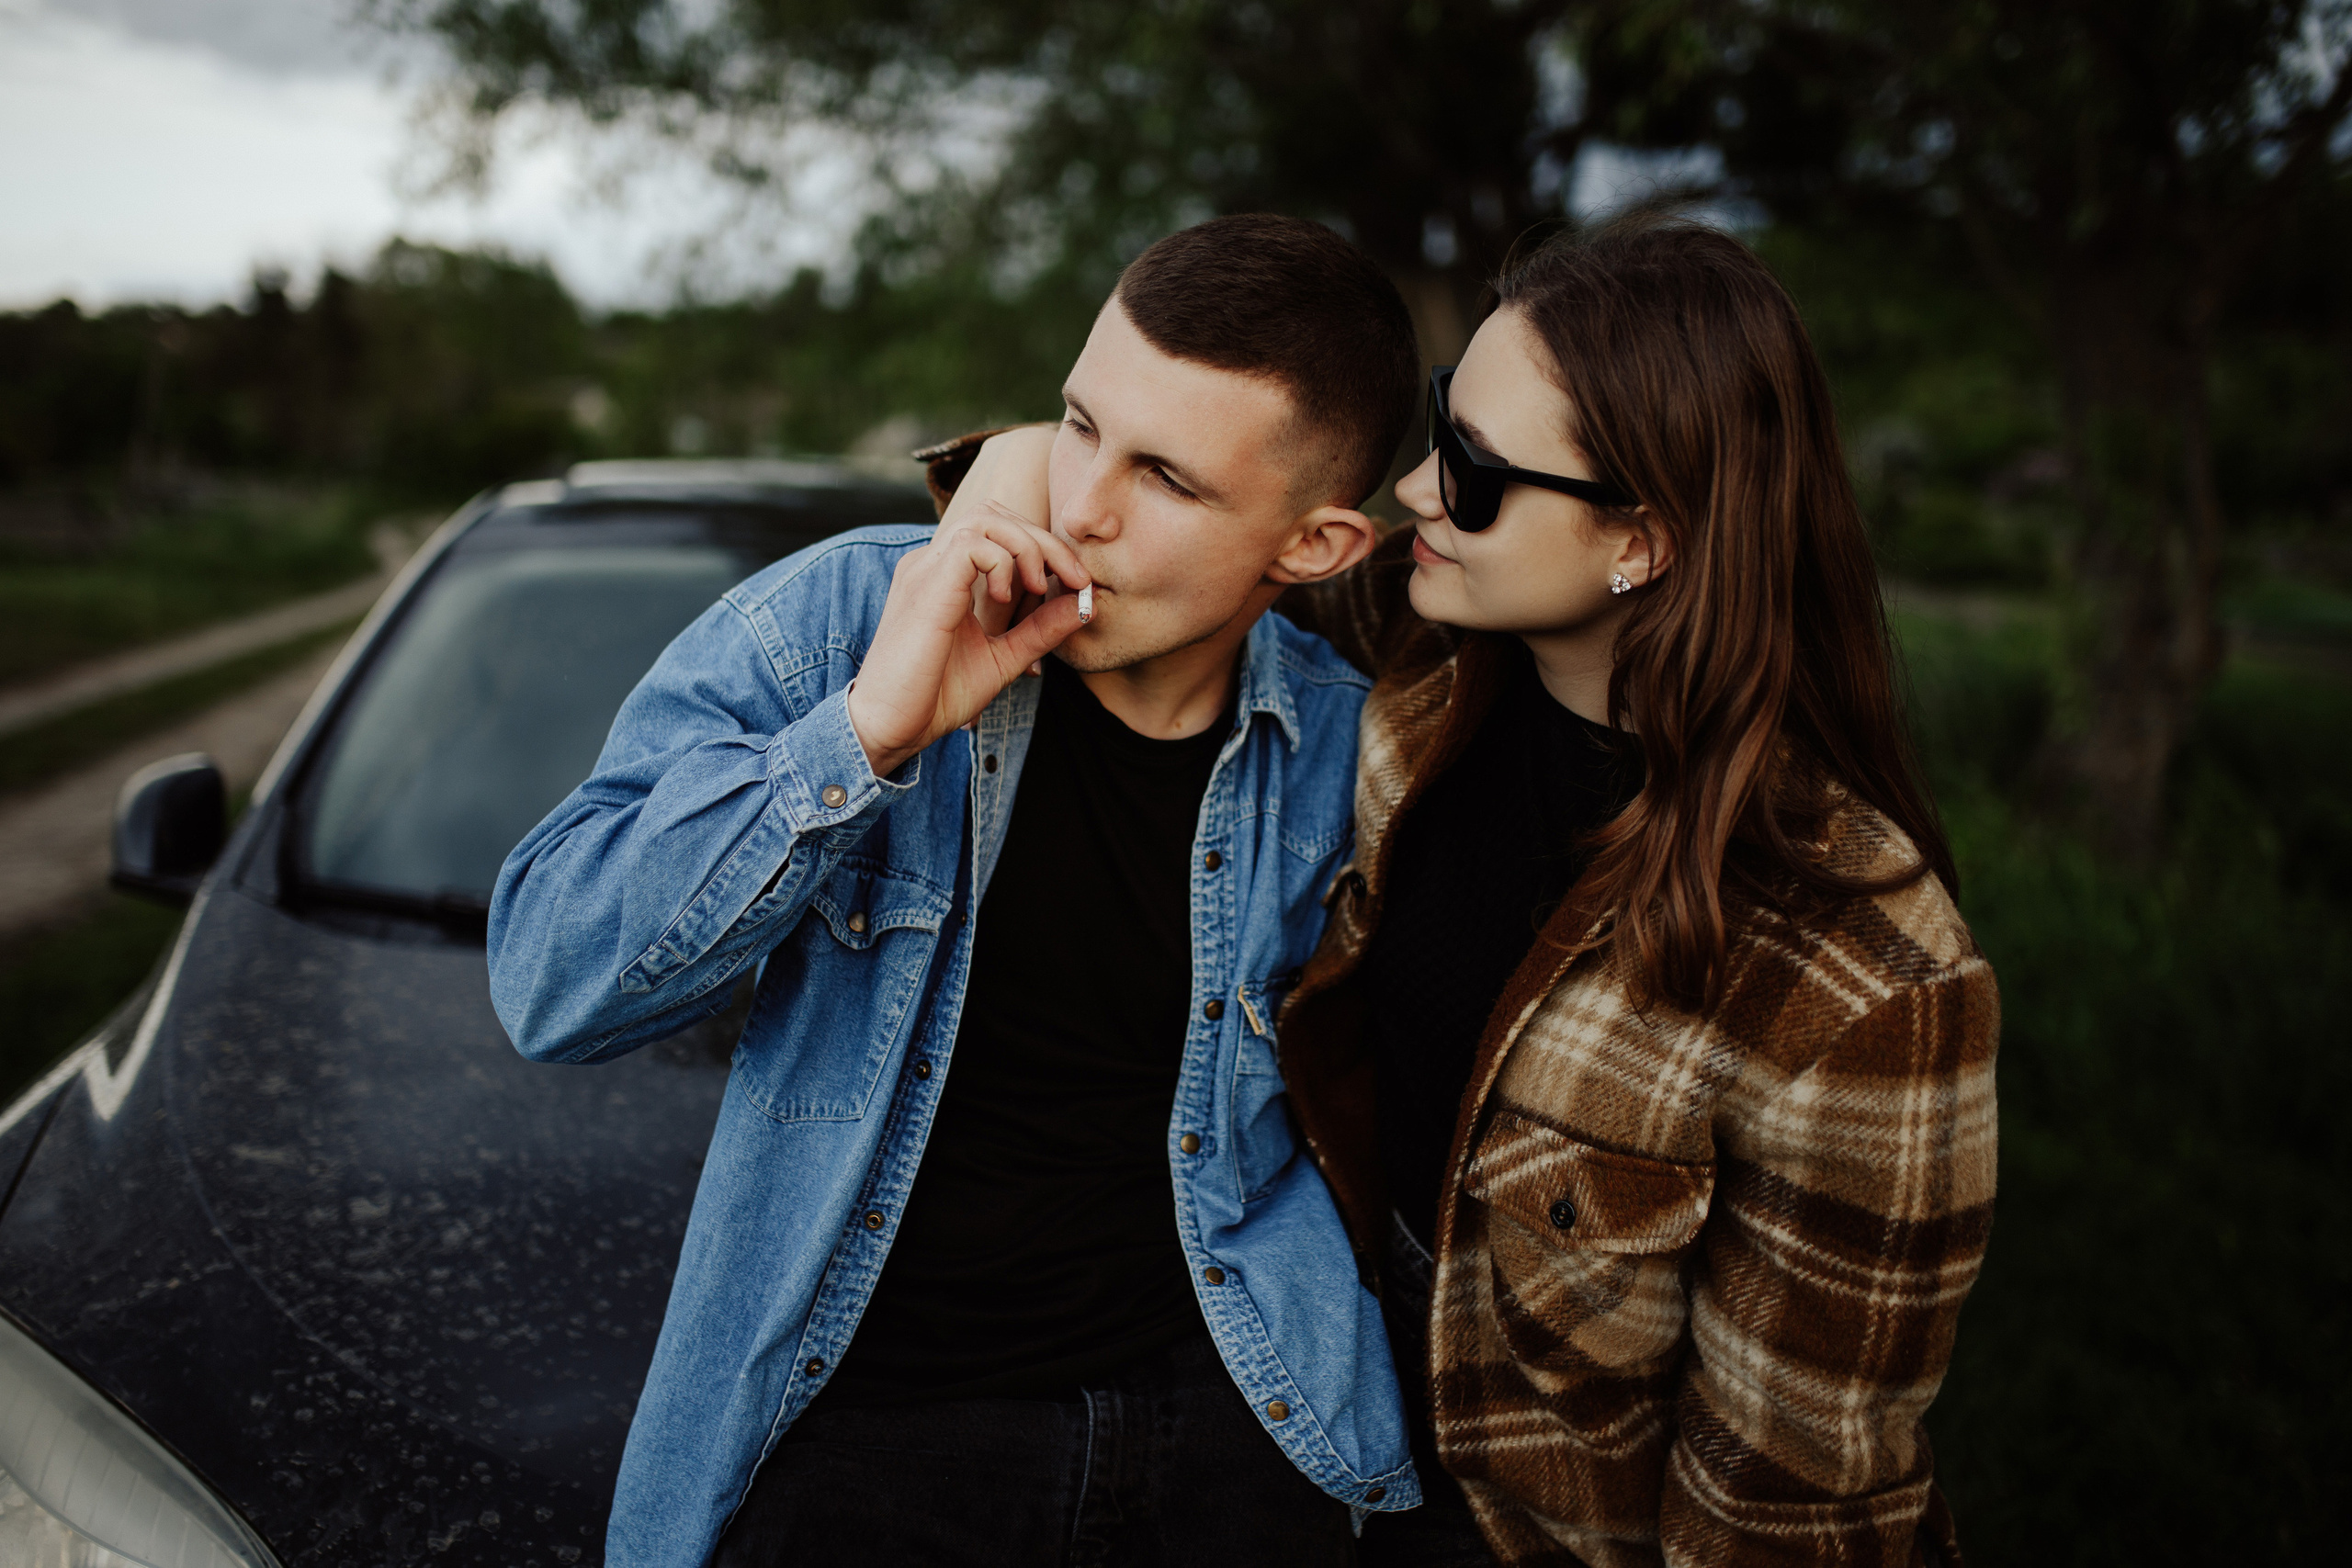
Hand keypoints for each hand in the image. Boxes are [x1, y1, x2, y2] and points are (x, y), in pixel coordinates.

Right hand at [847, 449, 1088, 778]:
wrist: (888, 726)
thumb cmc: (935, 697)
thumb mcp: (1004, 657)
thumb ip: (1041, 629)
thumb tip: (1085, 603)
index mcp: (944, 575)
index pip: (996, 529)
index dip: (1042, 547)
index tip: (1076, 583)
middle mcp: (931, 563)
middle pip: (994, 514)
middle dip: (1043, 540)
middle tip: (1075, 578)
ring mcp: (924, 569)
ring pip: (985, 519)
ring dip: (1027, 547)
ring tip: (1038, 588)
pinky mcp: (925, 585)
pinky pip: (973, 544)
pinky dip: (1003, 563)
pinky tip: (1009, 599)